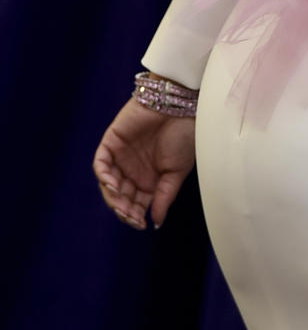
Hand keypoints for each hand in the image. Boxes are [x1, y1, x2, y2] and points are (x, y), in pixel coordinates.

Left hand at [93, 97, 196, 229]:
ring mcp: (120, 157)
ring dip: (112, 197)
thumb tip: (155, 222)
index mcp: (150, 179)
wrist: (179, 106)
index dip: (135, 215)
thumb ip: (164, 196)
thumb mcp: (177, 172)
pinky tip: (113, 185)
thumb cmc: (184, 136)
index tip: (140, 224)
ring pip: (108, 183)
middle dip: (124, 209)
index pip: (136, 203)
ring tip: (122, 205)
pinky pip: (100, 164)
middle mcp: (133, 170)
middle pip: (120, 196)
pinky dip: (104, 176)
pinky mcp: (111, 143)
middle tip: (130, 216)